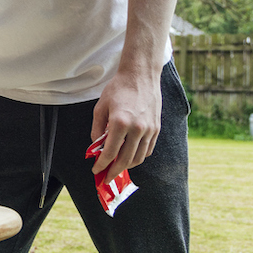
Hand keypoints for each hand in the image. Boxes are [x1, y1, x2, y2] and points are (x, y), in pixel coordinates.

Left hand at [91, 66, 161, 182]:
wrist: (140, 76)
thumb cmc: (118, 89)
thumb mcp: (100, 107)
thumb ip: (97, 129)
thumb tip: (96, 147)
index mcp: (120, 123)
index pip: (109, 152)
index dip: (101, 165)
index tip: (96, 170)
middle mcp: (136, 129)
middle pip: (125, 160)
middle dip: (114, 171)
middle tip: (106, 177)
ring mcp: (149, 130)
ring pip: (138, 158)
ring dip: (127, 166)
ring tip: (117, 168)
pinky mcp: (156, 128)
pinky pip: (148, 150)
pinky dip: (138, 157)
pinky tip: (130, 157)